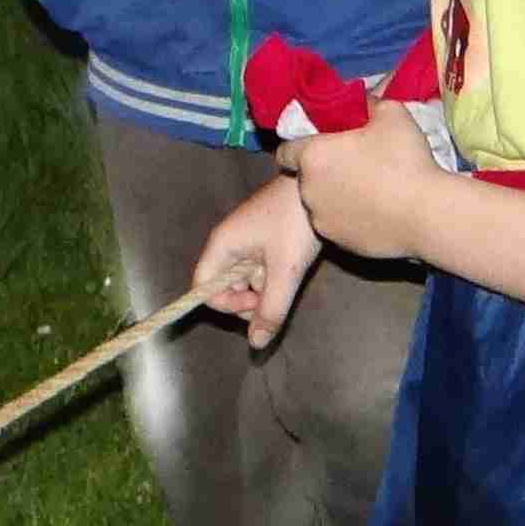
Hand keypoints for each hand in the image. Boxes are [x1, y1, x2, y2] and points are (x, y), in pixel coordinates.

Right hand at [189, 175, 320, 352]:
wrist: (321, 181)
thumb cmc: (296, 222)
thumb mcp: (285, 270)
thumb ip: (271, 309)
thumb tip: (257, 344)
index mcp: (222, 245)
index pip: (203, 287)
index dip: (225, 305)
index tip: (255, 306)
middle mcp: (229, 243)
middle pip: (224, 286)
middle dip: (248, 301)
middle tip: (277, 297)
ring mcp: (247, 240)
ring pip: (245, 279)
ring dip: (264, 288)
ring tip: (289, 276)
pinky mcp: (264, 239)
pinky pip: (259, 268)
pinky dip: (273, 276)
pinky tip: (292, 267)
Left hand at [279, 108, 443, 261]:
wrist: (426, 214)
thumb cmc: (404, 159)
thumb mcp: (391, 113)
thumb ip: (369, 103)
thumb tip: (364, 102)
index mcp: (313, 155)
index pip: (285, 151)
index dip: (300, 145)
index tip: (322, 144)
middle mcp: (308, 189)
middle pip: (306, 177)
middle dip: (324, 170)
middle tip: (353, 163)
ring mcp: (322, 219)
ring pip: (321, 203)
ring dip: (336, 196)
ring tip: (367, 191)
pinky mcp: (339, 243)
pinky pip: (339, 225)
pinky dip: (350, 219)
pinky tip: (375, 213)